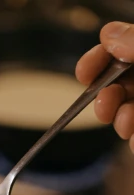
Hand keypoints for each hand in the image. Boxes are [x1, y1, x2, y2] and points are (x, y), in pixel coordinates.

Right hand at [77, 22, 133, 149]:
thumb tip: (110, 33)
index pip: (120, 49)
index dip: (100, 58)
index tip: (84, 72)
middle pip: (119, 84)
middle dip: (105, 95)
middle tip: (104, 104)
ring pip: (126, 114)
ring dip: (120, 120)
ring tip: (127, 124)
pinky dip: (133, 142)